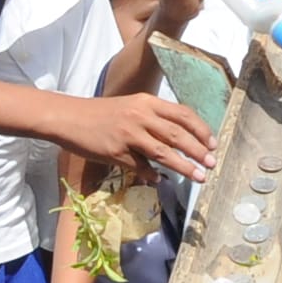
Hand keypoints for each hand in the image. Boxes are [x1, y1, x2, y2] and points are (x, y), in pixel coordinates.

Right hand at [33, 87, 218, 181]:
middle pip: (178, 134)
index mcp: (147, 102)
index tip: (212, 143)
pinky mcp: (116, 151)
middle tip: (212, 163)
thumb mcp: (129, 107)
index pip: (183, 114)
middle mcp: (140, 115)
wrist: (68, 117)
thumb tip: (176, 138)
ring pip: (164, 152)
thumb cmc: (99, 113)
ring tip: (199, 176)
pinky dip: (153, 175)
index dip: (201, 129)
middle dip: (199, 150)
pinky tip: (160, 180)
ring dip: (185, 167)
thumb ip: (152, 119)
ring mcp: (129, 134)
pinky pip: (141, 167)